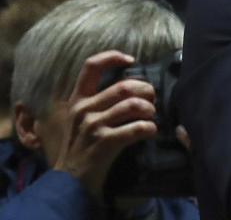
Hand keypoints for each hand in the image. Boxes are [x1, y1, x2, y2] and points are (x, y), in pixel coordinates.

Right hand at [49, 50, 157, 198]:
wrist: (69, 181)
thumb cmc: (81, 148)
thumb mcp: (81, 120)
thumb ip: (99, 101)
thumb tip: (133, 85)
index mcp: (77, 100)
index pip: (91, 66)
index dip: (112, 56)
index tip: (131, 59)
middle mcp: (84, 109)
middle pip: (124, 86)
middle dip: (146, 89)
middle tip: (152, 98)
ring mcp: (93, 126)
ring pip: (133, 105)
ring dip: (150, 109)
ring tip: (151, 115)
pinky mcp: (104, 142)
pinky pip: (137, 128)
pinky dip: (149, 128)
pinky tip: (150, 131)